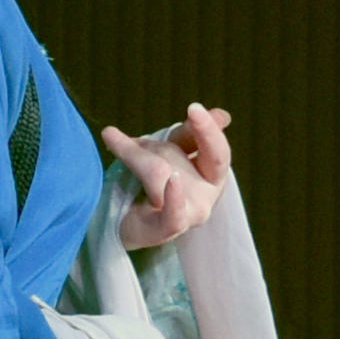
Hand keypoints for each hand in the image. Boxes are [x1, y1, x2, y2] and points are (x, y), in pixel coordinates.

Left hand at [102, 103, 232, 250]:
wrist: (118, 220)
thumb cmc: (149, 183)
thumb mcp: (166, 151)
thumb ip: (187, 135)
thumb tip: (224, 115)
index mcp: (212, 174)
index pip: (216, 148)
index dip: (208, 128)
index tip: (194, 108)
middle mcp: (208, 194)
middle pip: (211, 158)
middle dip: (205, 132)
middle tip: (193, 109)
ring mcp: (191, 214)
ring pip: (169, 172)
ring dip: (141, 154)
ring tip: (115, 141)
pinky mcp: (167, 230)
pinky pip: (174, 214)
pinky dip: (174, 197)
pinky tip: (173, 180)